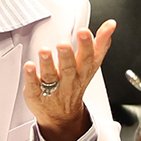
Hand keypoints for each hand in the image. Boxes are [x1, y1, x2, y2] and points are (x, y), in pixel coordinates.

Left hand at [22, 20, 115, 140]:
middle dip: (67, 55)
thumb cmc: (76, 84)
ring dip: (47, 63)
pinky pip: (33, 86)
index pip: (88, 58)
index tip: (84, 31)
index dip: (87, 44)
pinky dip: (31, 76)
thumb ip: (101, 44)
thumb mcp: (92, 65)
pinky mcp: (37, 94)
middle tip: (63, 44)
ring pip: (50, 76)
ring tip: (44, 51)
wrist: (62, 116)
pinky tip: (29, 66)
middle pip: (69, 68)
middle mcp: (69, 80)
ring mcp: (53, 88)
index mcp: (83, 71)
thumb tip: (111, 24)